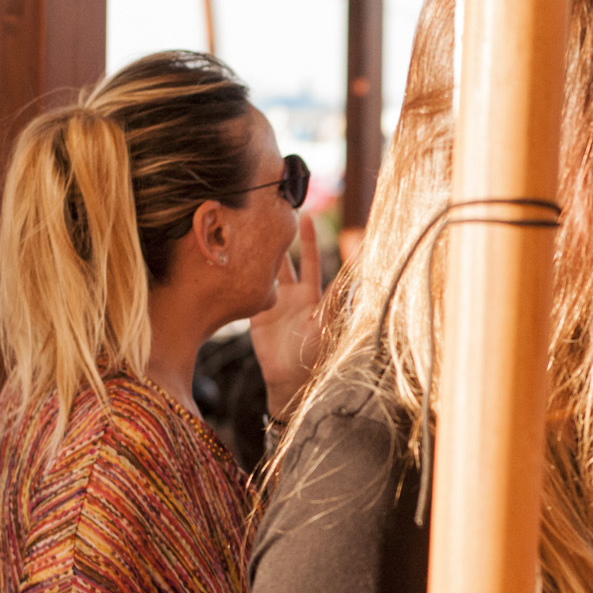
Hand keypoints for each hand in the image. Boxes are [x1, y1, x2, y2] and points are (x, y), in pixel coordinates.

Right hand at [250, 209, 325, 416]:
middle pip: (291, 260)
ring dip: (265, 252)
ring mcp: (274, 302)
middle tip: (287, 213)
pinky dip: (244, 273)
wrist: (287, 380)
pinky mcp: (256, 311)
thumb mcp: (325, 324)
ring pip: (269, 271)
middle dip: (290, 238)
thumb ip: (336, 298)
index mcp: (313, 296)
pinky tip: (236, 256)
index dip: (310, 240)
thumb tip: (356, 274)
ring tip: (258, 227)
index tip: (311, 216)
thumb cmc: (312, 356)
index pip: (312, 261)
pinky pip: (249, 287)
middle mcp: (295, 296)